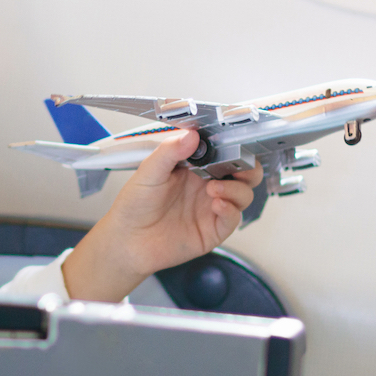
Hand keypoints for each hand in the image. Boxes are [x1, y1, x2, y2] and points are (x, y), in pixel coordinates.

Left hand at [61, 129, 262, 301]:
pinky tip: (217, 205)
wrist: (127, 240)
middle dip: (248, 167)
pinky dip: (231, 210)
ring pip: (243, 194)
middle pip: (243, 173)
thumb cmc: (134, 205)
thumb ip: (170, 152)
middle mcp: (206, 185)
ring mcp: (211, 207)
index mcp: (193, 167)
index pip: (223, 152)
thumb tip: (191, 135)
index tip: (233, 143)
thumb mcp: (149, 171)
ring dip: (236, 188)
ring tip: (215, 188)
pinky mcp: (213, 230)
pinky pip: (233, 218)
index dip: (233, 147)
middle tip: (237, 166)